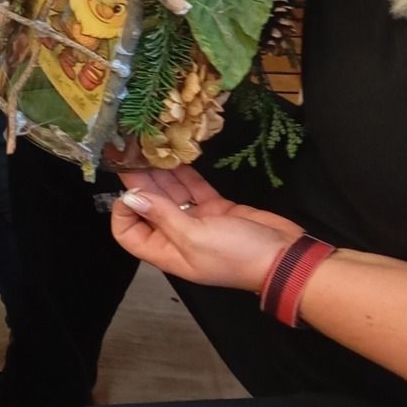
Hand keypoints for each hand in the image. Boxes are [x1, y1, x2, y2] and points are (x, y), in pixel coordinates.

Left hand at [110, 164, 300, 292]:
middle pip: (149, 208)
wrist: (284, 257)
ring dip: (160, 174)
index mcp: (167, 252)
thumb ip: (162, 215)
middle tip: (132, 155)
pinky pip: (194, 188)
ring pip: (171, 194)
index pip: (129, 234)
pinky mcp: (217, 209)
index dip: (123, 212)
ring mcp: (198, 222)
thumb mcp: (193, 236)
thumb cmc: (236, 255)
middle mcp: (178, 237)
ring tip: (149, 149)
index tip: (125, 188)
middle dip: (140, 184)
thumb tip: (131, 198)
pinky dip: (185, 174)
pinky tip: (175, 155)